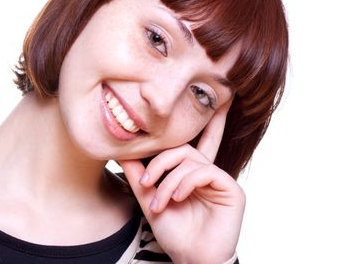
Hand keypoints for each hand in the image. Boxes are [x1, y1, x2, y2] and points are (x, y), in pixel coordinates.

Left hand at [119, 102, 244, 263]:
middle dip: (159, 162)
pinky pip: (205, 171)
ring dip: (168, 181)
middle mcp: (206, 171)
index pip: (189, 142)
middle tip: (145, 181)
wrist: (190, 259)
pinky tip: (177, 198)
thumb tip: (121, 151)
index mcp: (190, 172)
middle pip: (181, 147)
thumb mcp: (150, 199)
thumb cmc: (175, 232)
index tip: (197, 105)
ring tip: (158, 203)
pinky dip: (185, 183)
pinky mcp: (231, 189)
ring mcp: (220, 179)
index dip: (195, 122)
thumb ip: (139, 175)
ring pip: (189, 159)